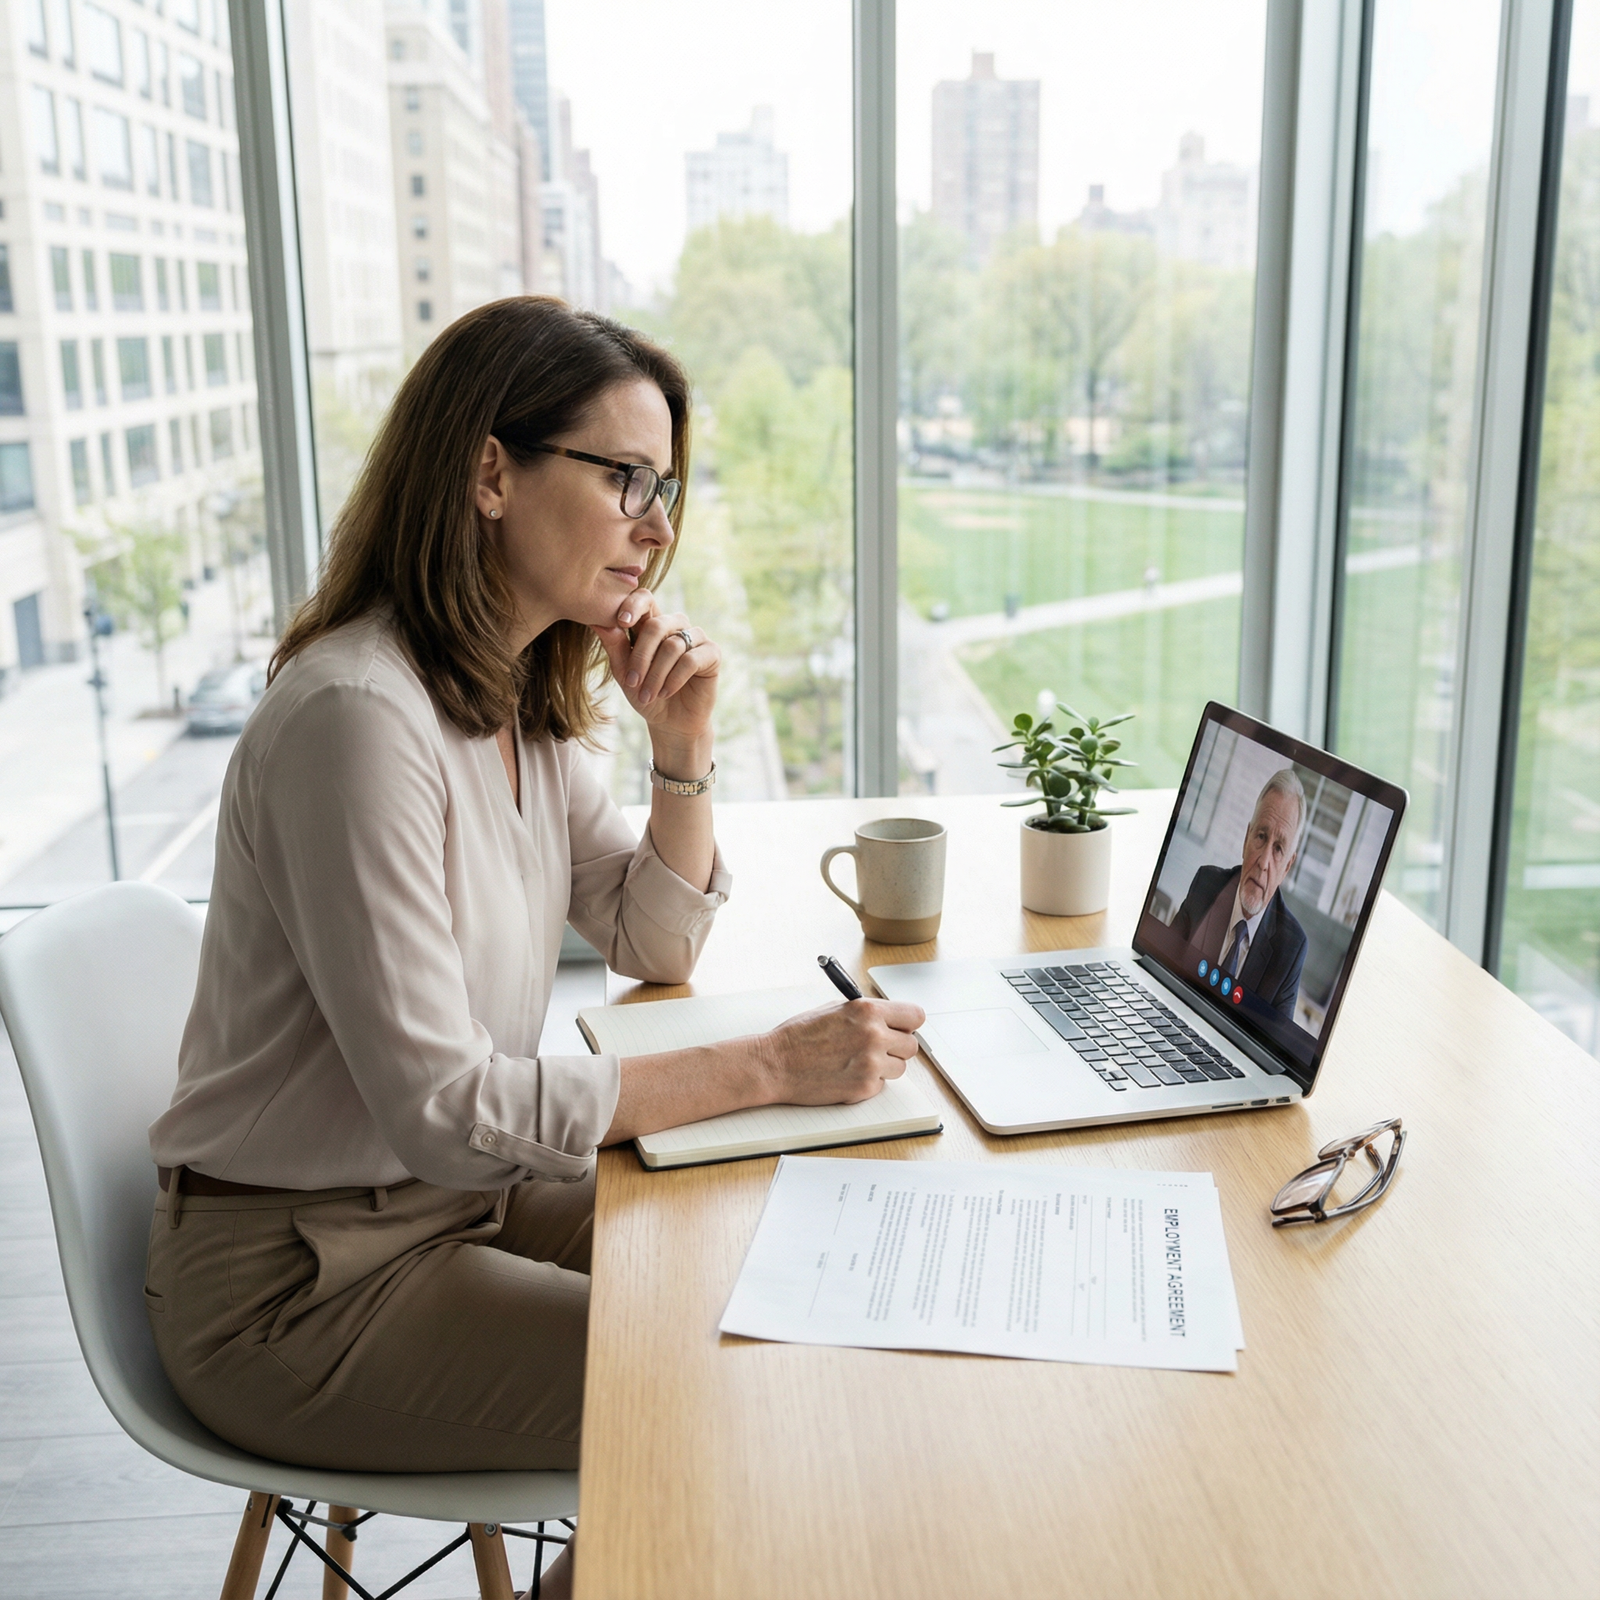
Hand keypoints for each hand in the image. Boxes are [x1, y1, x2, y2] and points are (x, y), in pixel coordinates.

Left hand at [591, 587, 719, 749]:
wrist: (670, 722)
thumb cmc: (645, 694)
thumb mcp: (624, 673)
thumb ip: (615, 647)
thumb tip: (598, 623)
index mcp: (652, 623)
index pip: (645, 598)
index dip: (633, 604)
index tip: (621, 622)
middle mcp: (675, 625)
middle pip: (656, 625)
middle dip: (641, 656)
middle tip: (631, 682)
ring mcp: (696, 637)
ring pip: (672, 645)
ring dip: (656, 674)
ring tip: (647, 695)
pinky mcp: (712, 653)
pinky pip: (690, 660)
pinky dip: (674, 679)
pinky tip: (665, 692)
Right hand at [757, 998, 926, 1104]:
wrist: (775, 1064)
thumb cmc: (799, 1036)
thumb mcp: (835, 1009)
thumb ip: (866, 1013)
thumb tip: (890, 1019)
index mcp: (868, 1011)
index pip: (915, 1016)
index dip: (908, 1024)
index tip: (902, 1028)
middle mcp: (874, 1035)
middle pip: (911, 1045)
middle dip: (896, 1047)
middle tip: (878, 1048)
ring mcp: (871, 1063)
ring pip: (900, 1067)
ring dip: (884, 1066)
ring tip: (856, 1061)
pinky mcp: (865, 1087)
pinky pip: (881, 1084)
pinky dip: (868, 1082)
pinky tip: (846, 1074)